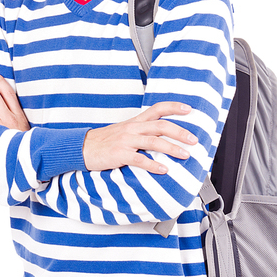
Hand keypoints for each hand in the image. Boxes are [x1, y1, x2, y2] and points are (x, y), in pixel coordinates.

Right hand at [83, 102, 197, 174]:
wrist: (82, 147)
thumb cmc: (105, 141)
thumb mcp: (125, 131)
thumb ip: (142, 131)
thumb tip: (163, 136)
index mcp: (135, 122)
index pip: (158, 109)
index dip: (174, 107)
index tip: (189, 109)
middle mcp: (133, 128)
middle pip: (161, 125)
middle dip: (180, 132)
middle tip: (193, 139)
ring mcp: (126, 141)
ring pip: (153, 141)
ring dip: (172, 148)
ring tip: (184, 155)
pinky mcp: (119, 154)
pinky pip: (139, 159)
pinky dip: (153, 165)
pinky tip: (163, 169)